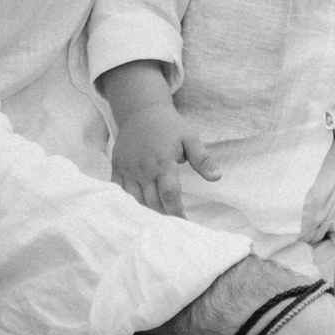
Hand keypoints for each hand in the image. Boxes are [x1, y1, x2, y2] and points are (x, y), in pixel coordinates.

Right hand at [108, 87, 210, 213]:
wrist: (141, 112)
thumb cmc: (169, 126)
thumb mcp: (190, 138)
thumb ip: (202, 159)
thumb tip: (217, 178)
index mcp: (163, 162)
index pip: (169, 194)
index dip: (176, 211)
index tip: (184, 222)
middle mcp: (144, 169)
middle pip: (152, 201)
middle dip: (164, 214)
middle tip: (172, 223)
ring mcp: (128, 169)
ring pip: (136, 199)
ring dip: (147, 210)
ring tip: (158, 218)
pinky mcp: (117, 168)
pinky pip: (119, 191)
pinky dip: (128, 202)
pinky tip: (137, 208)